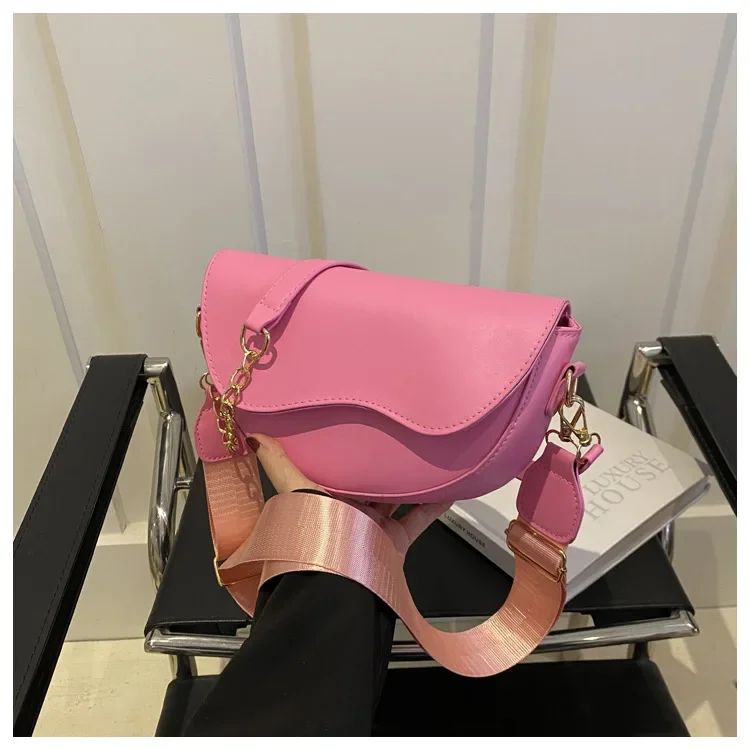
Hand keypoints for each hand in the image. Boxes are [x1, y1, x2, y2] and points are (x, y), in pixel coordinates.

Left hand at [249, 433, 451, 554]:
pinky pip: (419, 519)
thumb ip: (278, 463)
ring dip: (412, 479)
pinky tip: (451, 487)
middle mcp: (349, 510)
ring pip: (398, 497)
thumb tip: (254, 435)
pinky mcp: (395, 541)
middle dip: (382, 460)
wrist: (338, 580)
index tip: (362, 423)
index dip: (348, 447)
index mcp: (325, 497)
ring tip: (427, 451)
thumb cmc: (315, 530)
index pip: (339, 467)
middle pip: (370, 481)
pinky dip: (436, 505)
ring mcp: (374, 526)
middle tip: (400, 430)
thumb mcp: (295, 489)